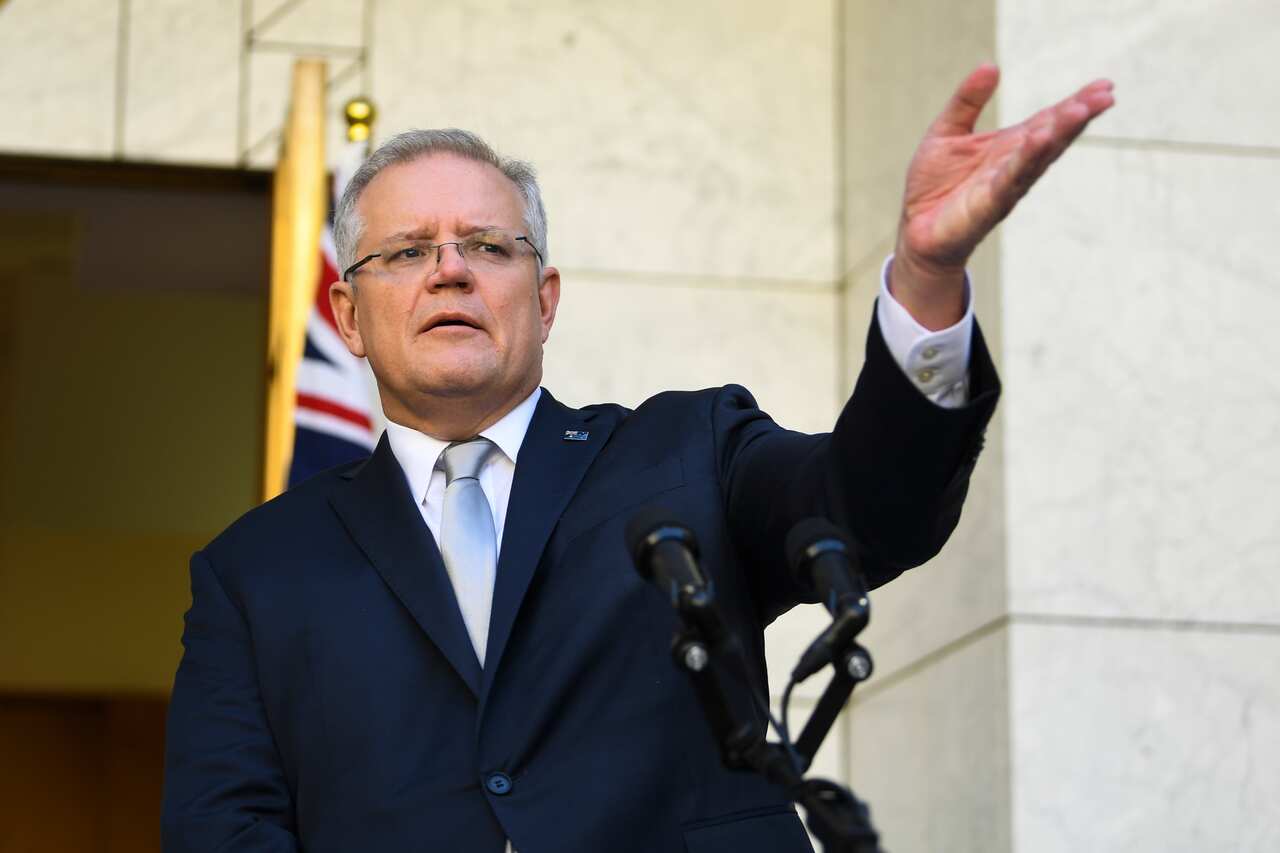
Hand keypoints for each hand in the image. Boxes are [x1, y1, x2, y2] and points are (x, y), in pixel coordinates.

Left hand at [890, 64, 1114, 328]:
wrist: (914, 228)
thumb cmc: (934, 185)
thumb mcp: (946, 132)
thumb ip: (967, 101)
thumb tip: (991, 65)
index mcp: (1010, 147)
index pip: (1048, 121)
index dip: (1076, 104)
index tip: (1105, 86)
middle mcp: (1014, 165)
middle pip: (1052, 137)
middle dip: (1077, 117)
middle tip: (1105, 96)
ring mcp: (1004, 187)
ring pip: (1037, 158)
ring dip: (1059, 135)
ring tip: (1080, 111)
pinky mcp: (987, 206)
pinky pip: (1009, 181)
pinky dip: (1025, 161)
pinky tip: (1040, 141)